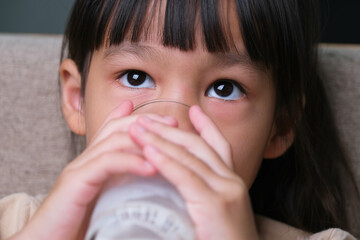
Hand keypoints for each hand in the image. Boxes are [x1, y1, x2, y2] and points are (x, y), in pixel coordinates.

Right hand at [11, 100, 176, 239]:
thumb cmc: (80, 226)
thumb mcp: (109, 200)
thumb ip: (125, 185)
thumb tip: (153, 181)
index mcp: (94, 162)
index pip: (116, 129)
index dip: (143, 120)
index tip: (169, 123)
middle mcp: (86, 159)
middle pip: (117, 127)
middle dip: (148, 122)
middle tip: (173, 123)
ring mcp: (80, 168)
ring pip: (114, 140)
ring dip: (144, 139)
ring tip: (168, 142)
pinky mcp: (76, 182)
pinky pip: (106, 162)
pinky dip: (130, 161)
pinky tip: (151, 167)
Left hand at [129, 105, 258, 239]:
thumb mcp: (214, 216)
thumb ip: (200, 198)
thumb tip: (180, 189)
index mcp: (231, 184)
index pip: (219, 147)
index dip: (206, 127)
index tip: (193, 110)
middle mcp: (231, 181)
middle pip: (199, 145)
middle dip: (171, 129)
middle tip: (147, 118)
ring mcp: (226, 191)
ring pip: (189, 156)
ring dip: (160, 139)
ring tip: (138, 127)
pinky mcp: (216, 204)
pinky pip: (185, 176)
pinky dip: (165, 161)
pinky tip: (147, 150)